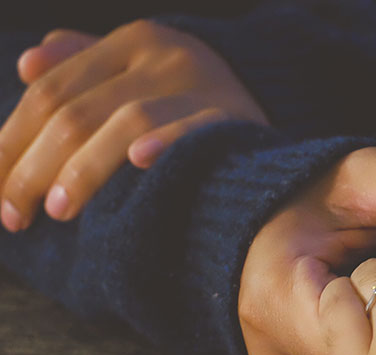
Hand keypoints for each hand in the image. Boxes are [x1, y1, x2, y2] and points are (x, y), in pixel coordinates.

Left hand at [0, 21, 267, 231]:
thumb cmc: (194, 99)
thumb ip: (85, 66)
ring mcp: (200, 82)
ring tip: (57, 211)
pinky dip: (165, 141)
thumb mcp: (141, 72)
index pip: (52, 92)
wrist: (274, 99)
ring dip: (84, 169)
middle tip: (13, 216)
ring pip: (124, 121)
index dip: (12, 141)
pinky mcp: (233, 115)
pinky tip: (138, 162)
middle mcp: (163, 54)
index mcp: (132, 42)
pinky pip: (192, 128)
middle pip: (77, 111)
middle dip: (34, 166)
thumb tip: (27, 65)